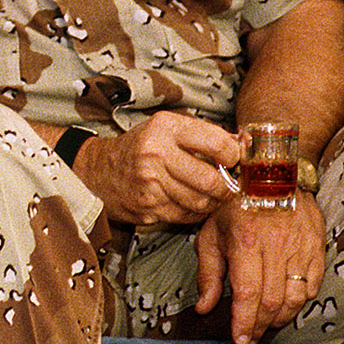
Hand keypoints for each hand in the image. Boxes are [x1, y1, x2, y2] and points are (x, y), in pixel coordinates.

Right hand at [76, 111, 241, 225]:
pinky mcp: (148, 206)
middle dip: (227, 187)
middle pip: (212, 180)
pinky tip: (188, 201)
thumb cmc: (139, 147)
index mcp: (165, 127)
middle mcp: (155, 152)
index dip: (234, 156)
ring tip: (208, 193)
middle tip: (227, 184)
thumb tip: (246, 143)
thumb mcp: (167, 129)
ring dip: (211, 202)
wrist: (97, 171)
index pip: (218, 144)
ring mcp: (150, 182)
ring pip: (201, 202)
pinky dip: (194, 212)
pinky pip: (187, 216)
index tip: (233, 160)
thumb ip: (205, 135)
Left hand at [195, 193, 324, 343]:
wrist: (269, 171)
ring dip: (282, 317)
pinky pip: (313, 283)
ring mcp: (300, 246)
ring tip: (267, 322)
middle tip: (251, 335)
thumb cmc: (233, 203)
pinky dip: (300, 300)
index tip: (239, 338)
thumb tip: (205, 308)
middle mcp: (276, 246)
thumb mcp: (210, 232)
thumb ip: (208, 273)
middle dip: (261, 325)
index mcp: (246, 241)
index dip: (245, 321)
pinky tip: (287, 302)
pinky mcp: (316, 245)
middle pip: (273, 301)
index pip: (249, 294)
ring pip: (296, 297)